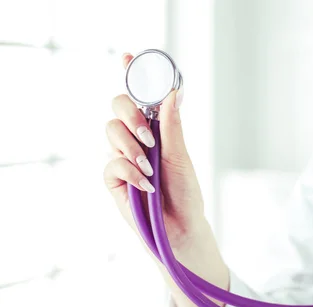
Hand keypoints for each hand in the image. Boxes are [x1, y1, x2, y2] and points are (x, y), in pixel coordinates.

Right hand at [103, 53, 226, 287]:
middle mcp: (136, 140)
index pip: (140, 99)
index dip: (132, 76)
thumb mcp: (181, 157)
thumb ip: (172, 126)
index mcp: (156, 130)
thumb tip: (174, 92)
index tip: (129, 56)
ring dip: (132, 148)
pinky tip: (145, 185)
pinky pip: (111, 164)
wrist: (181, 228)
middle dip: (131, 117)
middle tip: (148, 134)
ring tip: (150, 168)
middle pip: (117, 108)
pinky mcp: (113, 180)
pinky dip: (129, 171)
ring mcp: (122, 159)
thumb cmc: (185, 193)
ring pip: (110, 132)